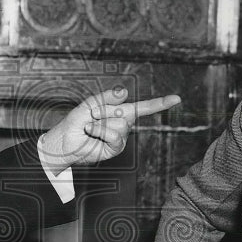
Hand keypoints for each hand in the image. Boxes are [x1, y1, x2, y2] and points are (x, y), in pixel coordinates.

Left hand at [39, 87, 180, 169]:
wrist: (64, 142)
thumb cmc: (75, 123)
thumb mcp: (89, 104)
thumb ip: (106, 97)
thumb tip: (125, 92)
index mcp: (119, 111)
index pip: (143, 107)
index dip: (160, 103)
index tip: (177, 98)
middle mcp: (123, 124)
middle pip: (127, 113)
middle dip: (105, 111)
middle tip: (91, 116)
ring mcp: (120, 138)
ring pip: (121, 124)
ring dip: (100, 122)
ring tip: (89, 126)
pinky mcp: (115, 149)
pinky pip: (115, 136)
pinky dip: (100, 131)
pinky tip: (91, 133)